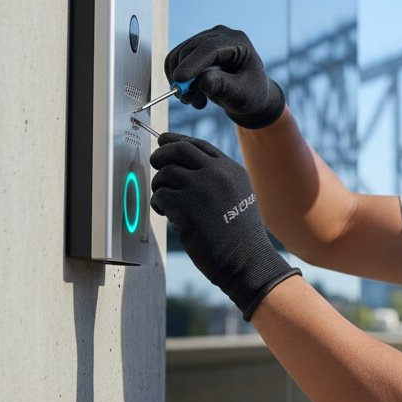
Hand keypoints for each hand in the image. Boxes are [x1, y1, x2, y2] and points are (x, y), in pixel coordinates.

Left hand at [150, 132, 299, 318]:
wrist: (247, 260)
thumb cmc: (240, 235)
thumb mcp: (238, 196)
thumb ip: (218, 179)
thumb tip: (183, 167)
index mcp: (231, 169)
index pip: (199, 145)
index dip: (177, 141)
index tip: (164, 141)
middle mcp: (217, 173)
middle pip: (179, 150)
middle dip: (161, 154)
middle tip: (154, 161)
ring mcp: (201, 188)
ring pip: (166, 173)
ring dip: (159, 185)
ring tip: (164, 200)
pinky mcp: (186, 206)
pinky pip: (160, 195)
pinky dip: (158, 203)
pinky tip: (166, 213)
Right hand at [164, 26, 284, 129]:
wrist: (249, 94)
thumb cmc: (250, 93)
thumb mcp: (241, 94)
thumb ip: (224, 86)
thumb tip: (203, 81)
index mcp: (238, 42)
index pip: (210, 47)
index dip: (193, 62)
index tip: (179, 79)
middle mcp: (220, 36)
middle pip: (191, 49)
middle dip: (184, 76)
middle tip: (187, 101)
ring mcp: (205, 40)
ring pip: (178, 55)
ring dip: (180, 81)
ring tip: (195, 102)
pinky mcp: (195, 49)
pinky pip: (175, 61)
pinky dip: (178, 80)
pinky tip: (193, 95)